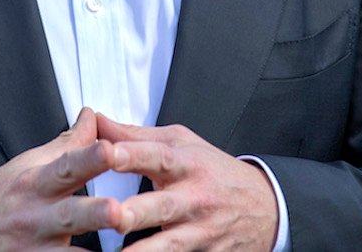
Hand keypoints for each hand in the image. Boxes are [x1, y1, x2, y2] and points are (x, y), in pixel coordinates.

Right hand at [0, 108, 120, 249]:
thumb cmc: (2, 195)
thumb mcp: (30, 164)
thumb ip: (68, 144)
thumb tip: (92, 117)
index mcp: (38, 184)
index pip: (66, 166)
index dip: (88, 158)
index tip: (110, 150)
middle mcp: (36, 217)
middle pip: (69, 215)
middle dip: (94, 214)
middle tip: (118, 212)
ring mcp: (34, 249)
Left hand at [95, 114, 278, 250]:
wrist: (266, 208)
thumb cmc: (214, 171)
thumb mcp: (183, 144)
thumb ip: (136, 137)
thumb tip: (96, 122)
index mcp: (187, 163)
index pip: (158, 156)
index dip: (133, 154)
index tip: (107, 153)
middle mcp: (194, 198)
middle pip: (162, 206)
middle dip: (137, 212)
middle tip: (112, 215)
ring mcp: (201, 231)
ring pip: (171, 244)